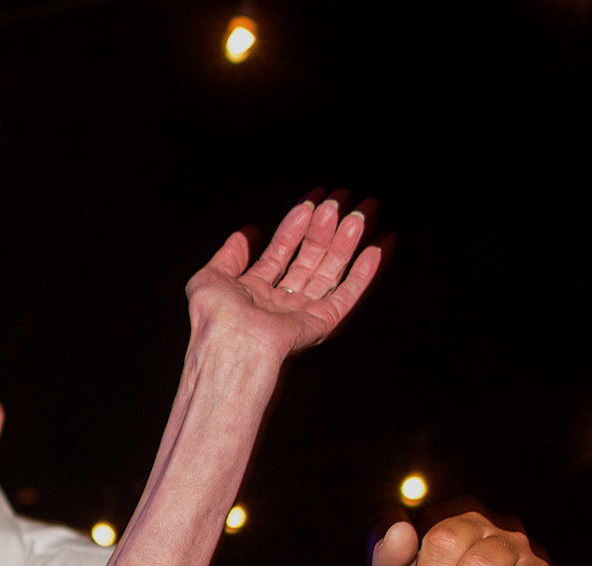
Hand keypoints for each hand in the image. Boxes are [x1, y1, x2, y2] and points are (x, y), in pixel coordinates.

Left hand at [186, 196, 383, 360]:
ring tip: (364, 212)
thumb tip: (248, 232)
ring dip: (349, 241)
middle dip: (327, 226)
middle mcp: (281, 303)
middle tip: (344, 196)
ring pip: (332, 271)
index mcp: (256, 292)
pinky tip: (380, 245)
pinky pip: (349, 294)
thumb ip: (229, 254)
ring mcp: (303, 314)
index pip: (282, 250)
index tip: (315, 195)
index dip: (297, 222)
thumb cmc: (214, 318)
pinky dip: (367, 271)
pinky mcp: (323, 324)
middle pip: (311, 258)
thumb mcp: (211, 278)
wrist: (231, 344)